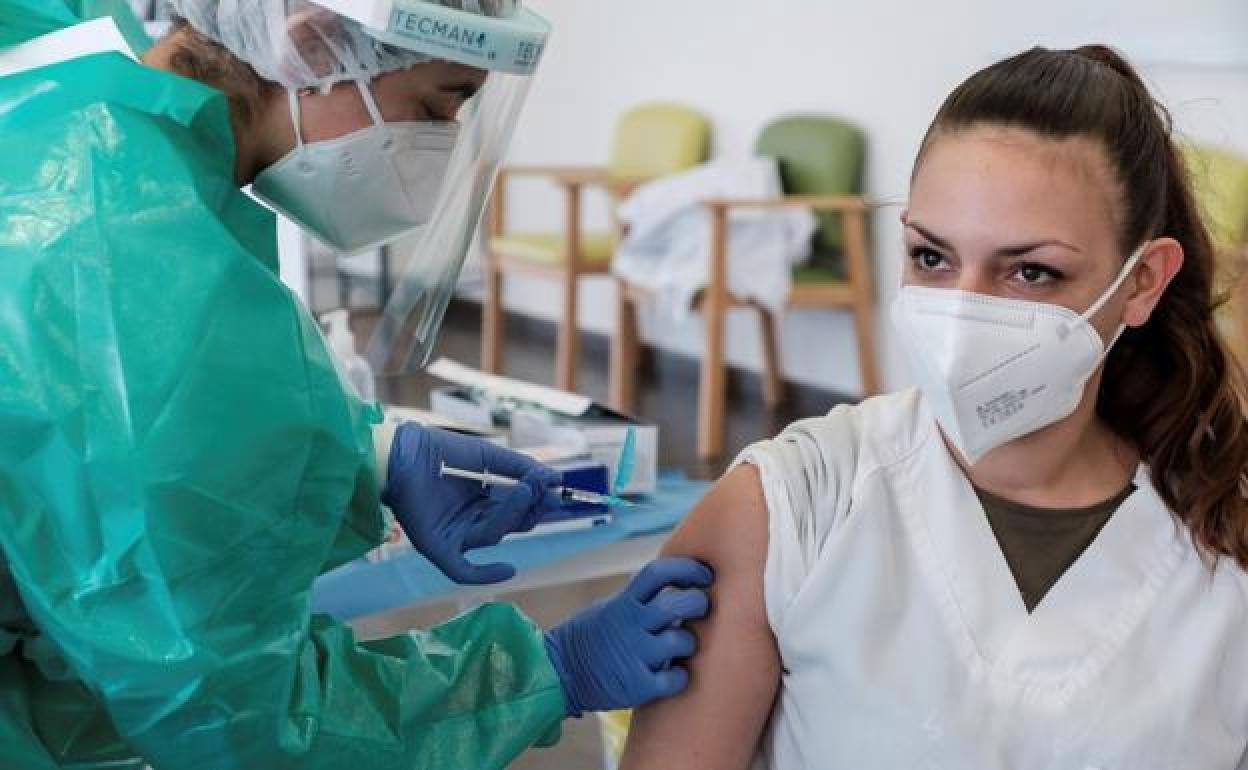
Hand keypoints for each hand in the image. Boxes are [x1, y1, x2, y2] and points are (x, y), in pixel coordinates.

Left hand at [381, 423, 561, 583]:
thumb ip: (521, 468)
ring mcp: (456, 536)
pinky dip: (485, 574)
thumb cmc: (441, 451)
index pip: (518, 507)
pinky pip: (464, 570)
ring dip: (511, 515)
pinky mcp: (438, 548)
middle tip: (543, 491)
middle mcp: (473, 520)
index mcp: (485, 501)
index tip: (555, 488)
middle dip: (529, 508)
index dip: (537, 500)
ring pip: (493, 535)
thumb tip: (557, 480)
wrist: (403, 452)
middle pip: (510, 524)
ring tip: (523, 491)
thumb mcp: (488, 457)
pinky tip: (507, 569)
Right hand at [544, 557, 713, 715]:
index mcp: (624, 603)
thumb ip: (640, 599)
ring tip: (680, 647)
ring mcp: (635, 655)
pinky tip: (673, 674)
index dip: (687, 568)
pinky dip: (680, 676)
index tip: (704, 575)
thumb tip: (677, 584)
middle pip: (677, 604)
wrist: (560, 674)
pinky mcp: (637, 686)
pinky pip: (675, 678)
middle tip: (701, 608)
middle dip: (697, 603)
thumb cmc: (591, 639)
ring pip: (681, 641)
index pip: (658, 573)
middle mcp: (630, 625)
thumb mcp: (610, 608)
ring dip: (688, 643)